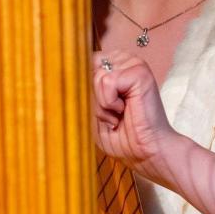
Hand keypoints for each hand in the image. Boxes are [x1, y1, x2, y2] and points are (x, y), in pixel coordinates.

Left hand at [92, 50, 179, 186]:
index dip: (86, 88)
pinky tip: (125, 110)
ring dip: (103, 103)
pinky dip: (110, 102)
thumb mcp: (93, 109)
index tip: (103, 107)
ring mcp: (134, 64)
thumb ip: (83, 88)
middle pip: (90, 69)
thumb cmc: (121, 136)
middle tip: (113, 112)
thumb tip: (69, 71)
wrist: (145, 153)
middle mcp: (125, 60)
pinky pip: (107, 82)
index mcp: (115, 65)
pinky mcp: (140, 72)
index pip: (85, 63)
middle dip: (95, 96)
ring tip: (119, 113)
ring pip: (98, 76)